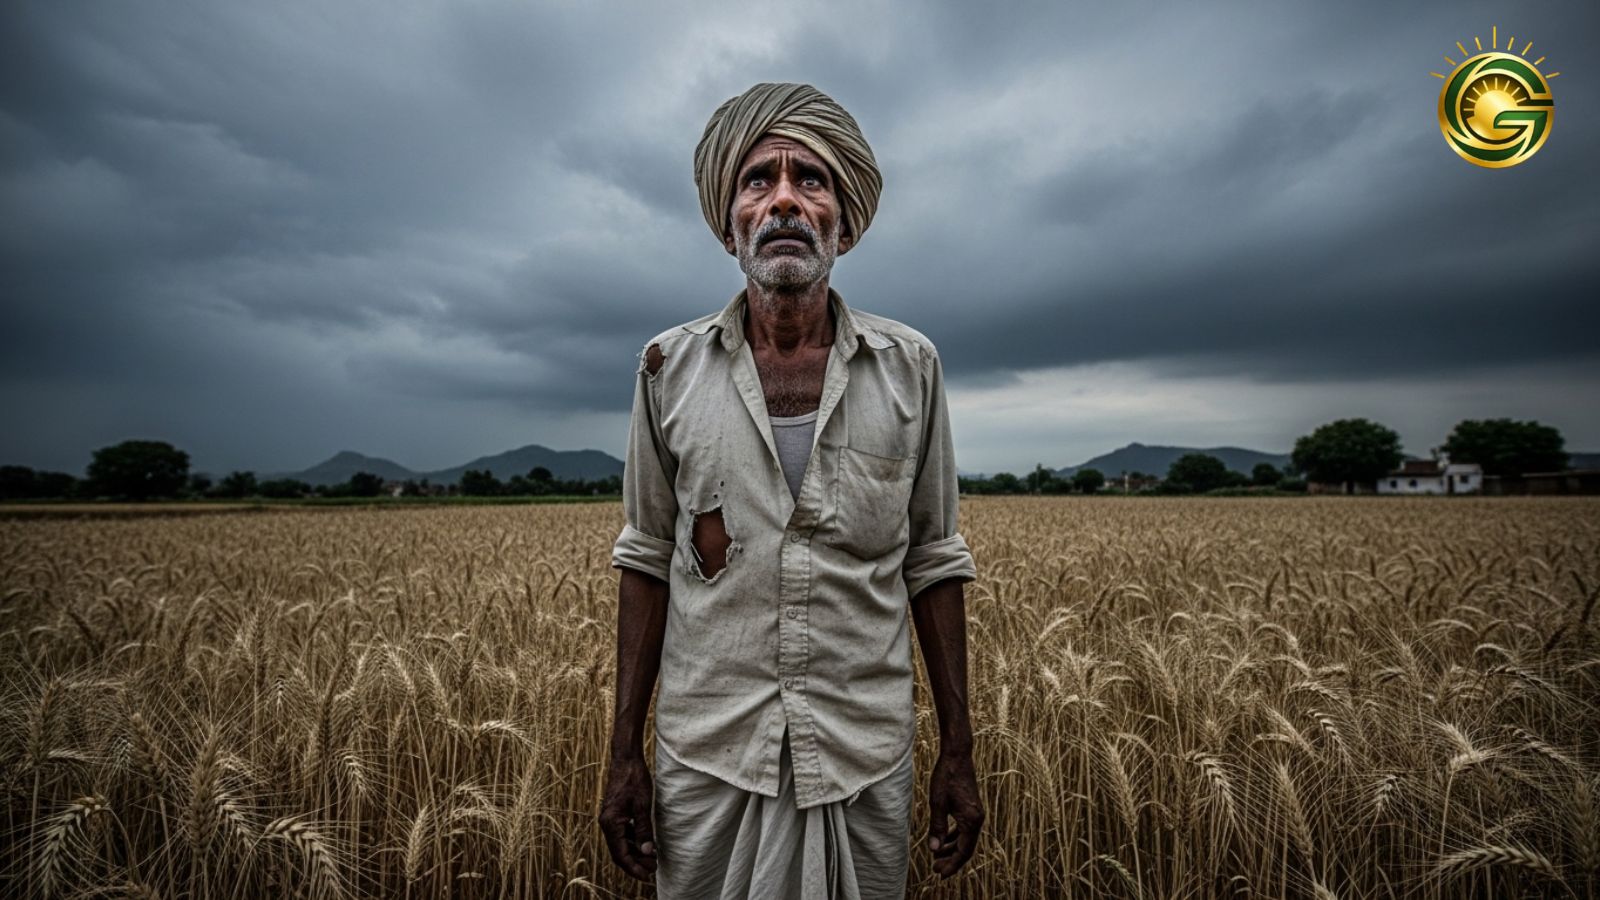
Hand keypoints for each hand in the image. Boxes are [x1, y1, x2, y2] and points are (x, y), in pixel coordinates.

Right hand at [598, 754, 656, 880]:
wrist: (625, 759)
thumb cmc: (634, 779)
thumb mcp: (643, 806)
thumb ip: (644, 830)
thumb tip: (648, 852)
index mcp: (611, 823)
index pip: (621, 855)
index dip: (634, 868)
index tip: (647, 876)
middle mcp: (606, 823)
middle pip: (619, 852)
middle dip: (635, 863)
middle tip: (653, 869)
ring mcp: (609, 819)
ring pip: (621, 844)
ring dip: (635, 853)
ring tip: (652, 859)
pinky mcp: (614, 814)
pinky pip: (622, 834)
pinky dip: (633, 842)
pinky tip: (645, 844)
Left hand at [926, 750, 983, 877]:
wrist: (957, 756)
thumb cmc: (946, 777)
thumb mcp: (937, 803)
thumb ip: (937, 827)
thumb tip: (934, 849)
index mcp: (971, 820)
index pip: (964, 851)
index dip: (952, 865)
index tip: (940, 874)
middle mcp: (977, 819)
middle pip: (966, 848)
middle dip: (951, 860)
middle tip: (935, 869)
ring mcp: (976, 813)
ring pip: (965, 838)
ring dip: (952, 848)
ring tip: (937, 856)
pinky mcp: (971, 807)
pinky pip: (964, 828)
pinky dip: (954, 836)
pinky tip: (944, 840)